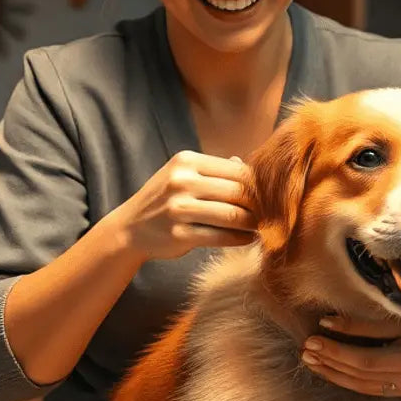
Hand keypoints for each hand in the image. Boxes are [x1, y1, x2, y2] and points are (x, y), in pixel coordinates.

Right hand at [116, 150, 256, 261]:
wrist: (130, 228)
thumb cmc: (164, 200)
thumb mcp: (182, 175)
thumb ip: (214, 170)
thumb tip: (247, 165)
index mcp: (186, 161)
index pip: (236, 169)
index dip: (257, 184)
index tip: (267, 195)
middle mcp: (181, 181)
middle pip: (237, 191)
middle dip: (258, 204)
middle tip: (270, 213)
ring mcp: (178, 208)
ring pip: (232, 215)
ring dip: (252, 223)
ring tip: (261, 226)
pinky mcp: (180, 234)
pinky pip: (221, 237)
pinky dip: (240, 239)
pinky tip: (248, 239)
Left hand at [298, 306, 400, 397]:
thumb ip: (373, 322)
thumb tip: (330, 322)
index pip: (364, 361)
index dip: (336, 353)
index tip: (313, 339)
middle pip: (360, 376)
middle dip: (329, 363)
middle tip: (305, 350)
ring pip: (364, 386)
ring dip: (335, 374)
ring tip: (312, 360)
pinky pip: (374, 389)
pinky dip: (350, 380)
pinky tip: (334, 370)